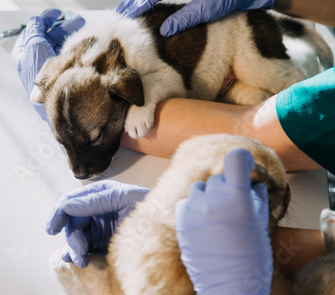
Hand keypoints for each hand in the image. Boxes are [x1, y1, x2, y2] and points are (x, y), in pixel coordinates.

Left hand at [11, 9, 84, 119]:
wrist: (51, 99)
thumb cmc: (39, 71)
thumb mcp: (33, 44)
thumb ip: (34, 28)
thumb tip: (37, 19)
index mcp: (23, 51)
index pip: (33, 30)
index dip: (45, 19)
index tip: (57, 13)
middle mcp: (33, 57)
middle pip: (47, 36)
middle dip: (61, 26)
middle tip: (77, 21)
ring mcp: (46, 65)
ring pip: (57, 44)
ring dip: (69, 34)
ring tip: (82, 28)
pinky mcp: (57, 72)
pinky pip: (64, 54)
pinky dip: (71, 45)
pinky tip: (80, 41)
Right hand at [46, 181, 149, 267]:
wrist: (170, 227)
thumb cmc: (150, 207)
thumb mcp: (123, 199)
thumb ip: (96, 201)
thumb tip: (67, 205)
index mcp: (99, 194)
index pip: (71, 201)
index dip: (59, 212)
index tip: (53, 227)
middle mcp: (95, 210)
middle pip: (71, 222)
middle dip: (72, 237)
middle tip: (80, 251)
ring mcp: (98, 227)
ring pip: (75, 237)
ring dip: (75, 249)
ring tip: (82, 261)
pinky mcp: (102, 244)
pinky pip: (83, 249)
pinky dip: (76, 255)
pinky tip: (75, 261)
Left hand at [175, 149, 272, 294]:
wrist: (230, 285)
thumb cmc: (251, 258)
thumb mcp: (260, 224)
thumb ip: (256, 198)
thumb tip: (252, 181)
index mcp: (237, 198)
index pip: (235, 160)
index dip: (242, 159)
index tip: (245, 164)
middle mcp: (213, 200)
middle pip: (218, 177)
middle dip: (227, 187)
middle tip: (233, 206)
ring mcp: (194, 210)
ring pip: (200, 188)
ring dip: (209, 196)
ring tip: (217, 216)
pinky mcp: (181, 221)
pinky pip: (186, 202)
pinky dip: (194, 208)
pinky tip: (204, 223)